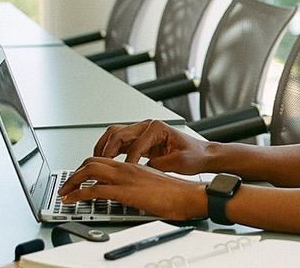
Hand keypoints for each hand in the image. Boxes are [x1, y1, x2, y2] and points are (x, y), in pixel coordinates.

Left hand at [56, 157, 207, 219]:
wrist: (187, 195)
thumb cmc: (176, 192)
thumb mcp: (151, 182)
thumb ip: (136, 182)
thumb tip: (127, 190)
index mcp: (132, 165)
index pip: (102, 159)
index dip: (86, 168)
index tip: (78, 177)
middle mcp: (126, 167)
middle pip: (91, 162)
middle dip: (74, 173)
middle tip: (66, 184)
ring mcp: (124, 178)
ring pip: (89, 172)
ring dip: (71, 182)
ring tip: (64, 193)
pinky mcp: (124, 191)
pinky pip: (94, 190)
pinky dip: (79, 195)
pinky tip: (73, 200)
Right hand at [93, 119, 216, 174]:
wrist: (203, 154)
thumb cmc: (195, 155)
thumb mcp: (179, 163)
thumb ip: (160, 165)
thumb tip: (142, 170)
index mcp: (157, 128)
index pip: (135, 145)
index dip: (128, 161)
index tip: (125, 174)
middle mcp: (147, 126)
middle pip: (118, 134)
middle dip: (107, 151)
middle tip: (100, 167)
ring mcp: (142, 132)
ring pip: (114, 135)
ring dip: (104, 148)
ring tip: (96, 163)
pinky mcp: (140, 140)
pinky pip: (119, 142)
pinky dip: (110, 150)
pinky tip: (105, 163)